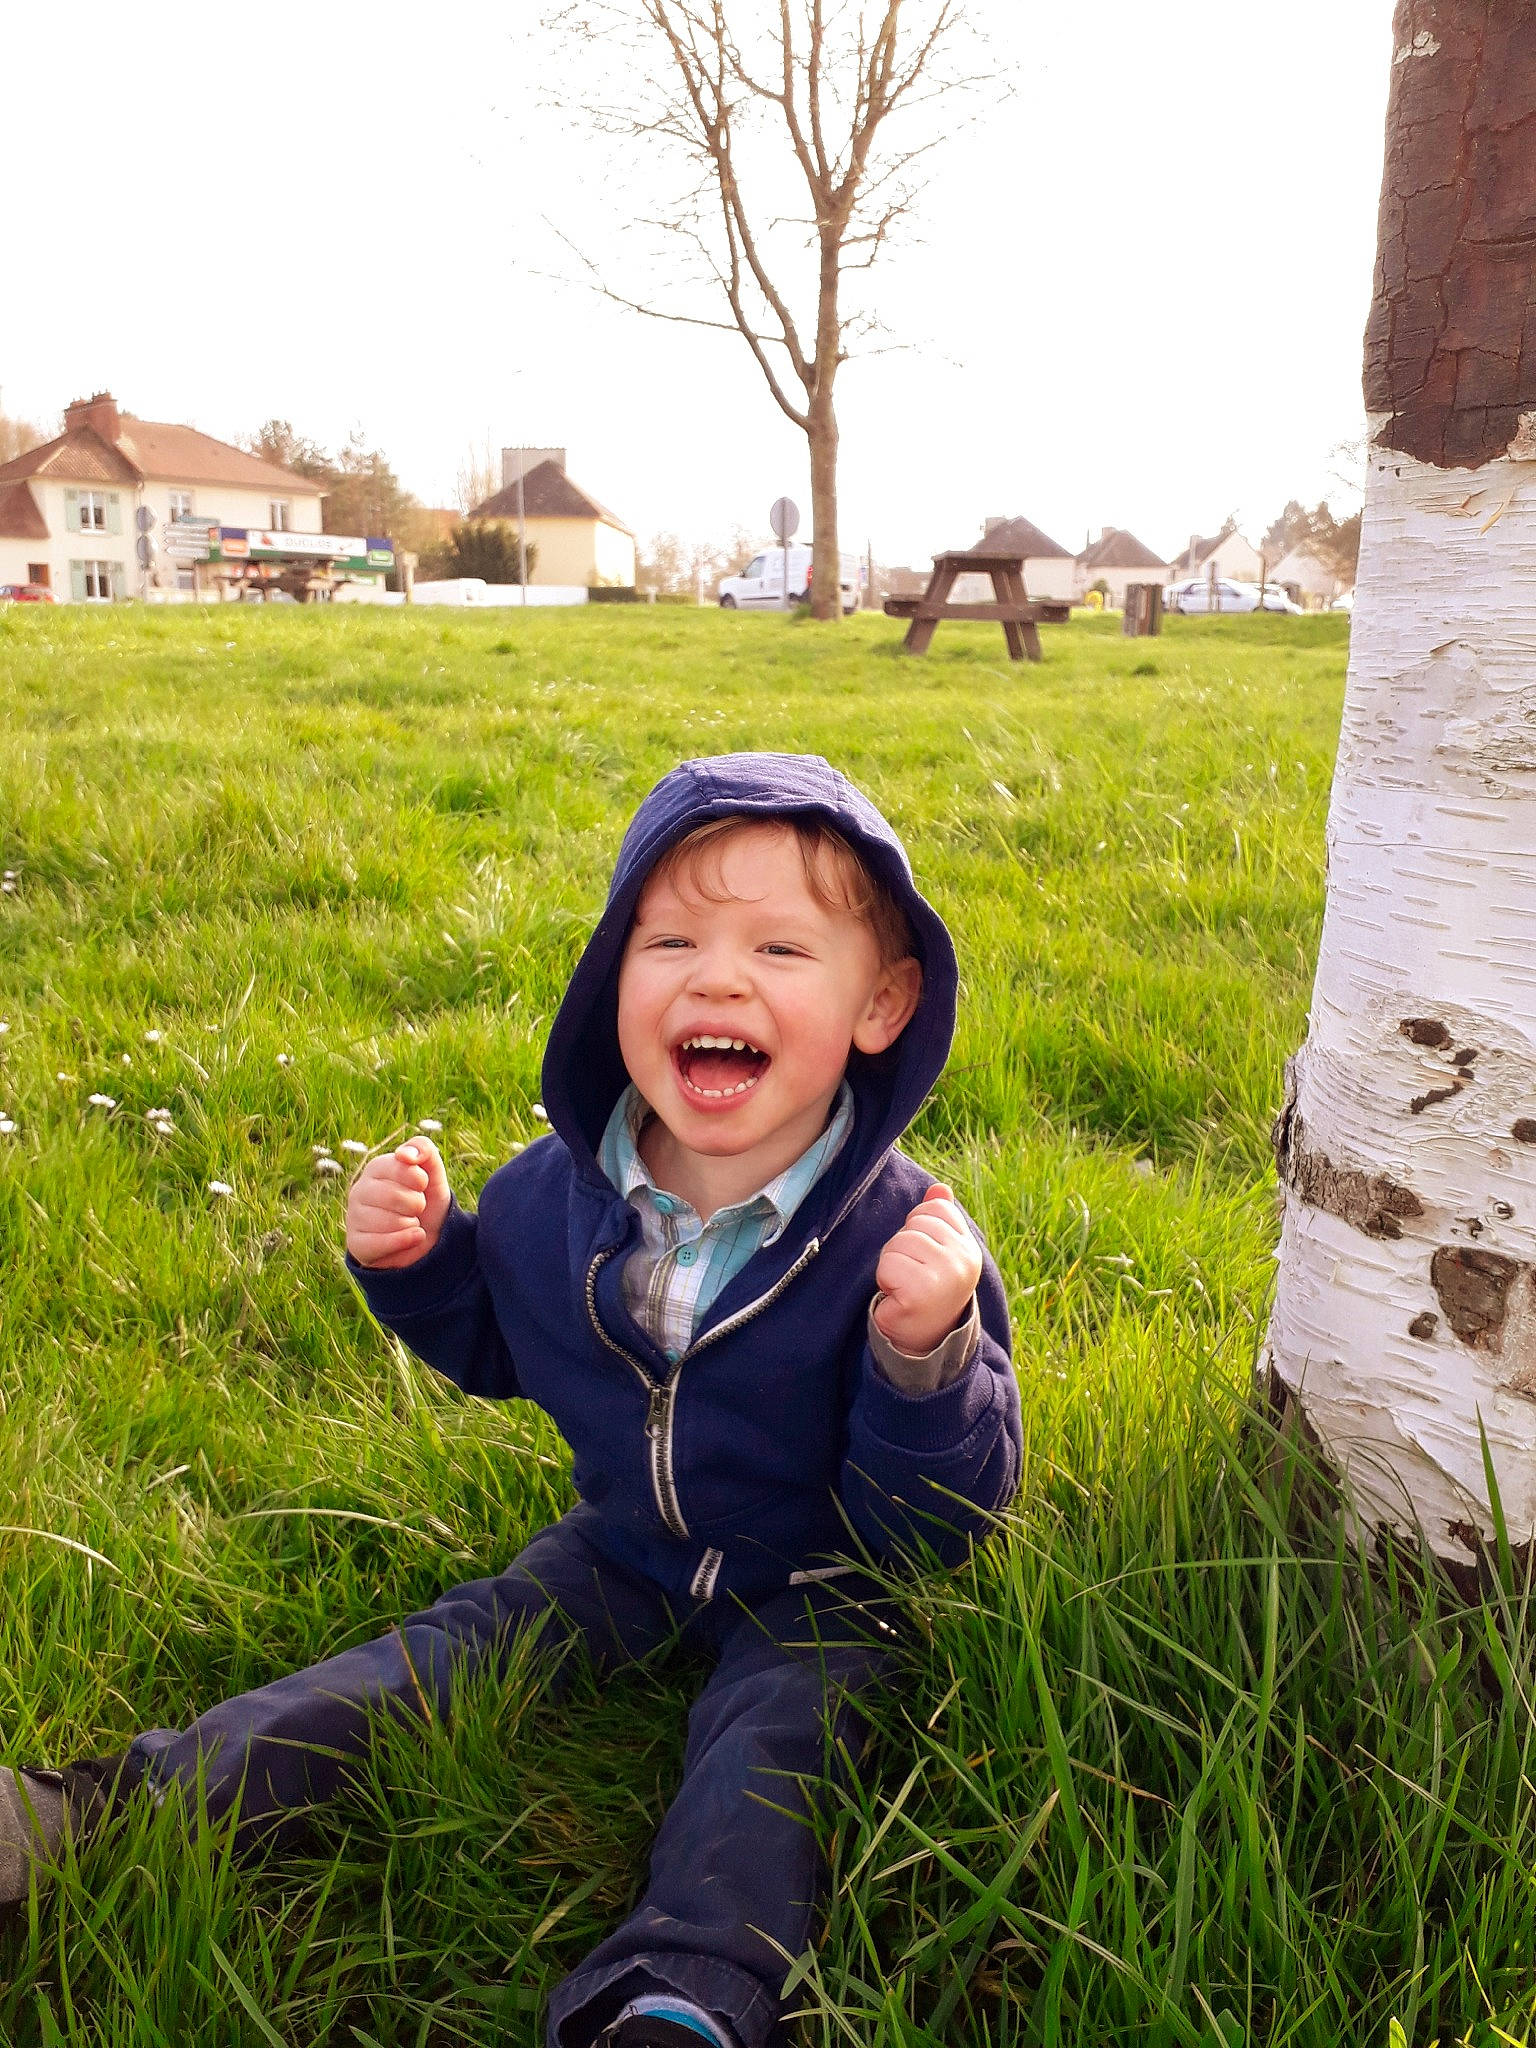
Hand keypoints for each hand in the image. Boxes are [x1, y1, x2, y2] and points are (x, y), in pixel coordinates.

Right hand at [346, 1138, 451, 1269]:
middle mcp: (359, 1190)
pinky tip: (410, 1238)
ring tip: (407, 1222)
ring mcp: (354, 1217)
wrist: (426, 1237)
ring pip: (392, 1222)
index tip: (420, 1185)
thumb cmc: (426, 1199)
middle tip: (415, 1208)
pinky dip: (405, 1242)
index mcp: (375, 1167)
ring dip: (411, 1225)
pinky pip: (383, 1243)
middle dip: (417, 1205)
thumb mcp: (433, 1172)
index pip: (403, 1167)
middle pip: (397, 1197)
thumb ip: (423, 1149)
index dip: (421, 1180)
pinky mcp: (355, 1243)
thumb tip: (404, 1154)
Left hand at [873, 1183, 982, 1355]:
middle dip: (902, 1250)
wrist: (923, 1342)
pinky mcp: (922, 1291)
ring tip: (904, 1286)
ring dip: (891, 1265)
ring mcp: (946, 1275)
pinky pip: (888, 1265)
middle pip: (913, 1225)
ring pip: (898, 1243)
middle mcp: (964, 1259)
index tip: (923, 1258)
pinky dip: (885, 1281)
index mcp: (968, 1247)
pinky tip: (898, 1297)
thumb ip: (938, 1220)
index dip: (918, 1229)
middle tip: (912, 1277)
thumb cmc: (926, 1292)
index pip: (935, 1209)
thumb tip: (938, 1188)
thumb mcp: (937, 1253)